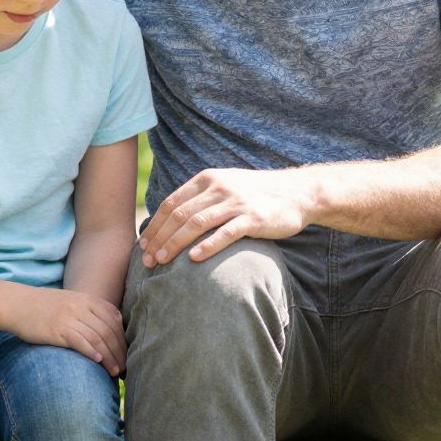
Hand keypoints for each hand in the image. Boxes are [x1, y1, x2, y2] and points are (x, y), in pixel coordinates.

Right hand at [9, 284, 126, 376]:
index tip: (128, 355)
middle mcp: (81, 306)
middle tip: (125, 369)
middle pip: (108, 331)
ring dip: (109, 357)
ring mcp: (69, 317)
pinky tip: (98, 361)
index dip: (123, 339)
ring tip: (115, 372)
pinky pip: (79, 340)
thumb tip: (113, 328)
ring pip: (97, 337)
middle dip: (119, 352)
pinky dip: (91, 351)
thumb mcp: (71, 301)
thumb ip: (91, 311)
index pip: (114, 320)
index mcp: (87, 299)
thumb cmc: (45, 307)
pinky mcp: (56, 329)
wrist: (17, 304)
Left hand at [140, 166, 309, 266]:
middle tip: (147, 260)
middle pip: (180, 214)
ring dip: (175, 243)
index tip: (143, 244)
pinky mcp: (253, 218)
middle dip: (160, 238)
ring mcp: (236, 202)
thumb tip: (172, 219)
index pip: (172, 203)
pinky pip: (226, 233)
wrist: (297, 193)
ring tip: (162, 261)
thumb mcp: (226, 186)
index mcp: (208, 178)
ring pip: (197, 223)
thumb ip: (202, 198)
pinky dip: (207, 246)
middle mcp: (219, 187)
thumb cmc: (257, 194)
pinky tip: (193, 259)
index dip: (155, 225)